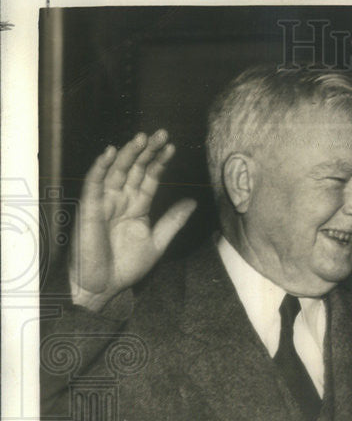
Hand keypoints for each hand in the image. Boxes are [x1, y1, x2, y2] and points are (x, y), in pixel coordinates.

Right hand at [70, 130, 195, 311]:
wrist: (104, 286)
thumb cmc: (127, 266)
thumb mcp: (157, 242)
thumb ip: (173, 220)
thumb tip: (193, 201)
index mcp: (137, 207)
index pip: (149, 178)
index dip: (159, 162)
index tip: (172, 147)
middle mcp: (120, 200)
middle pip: (134, 169)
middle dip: (147, 151)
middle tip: (161, 133)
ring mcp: (104, 202)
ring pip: (116, 171)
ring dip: (128, 153)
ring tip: (142, 138)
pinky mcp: (89, 209)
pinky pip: (94, 184)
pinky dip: (100, 167)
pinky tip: (110, 152)